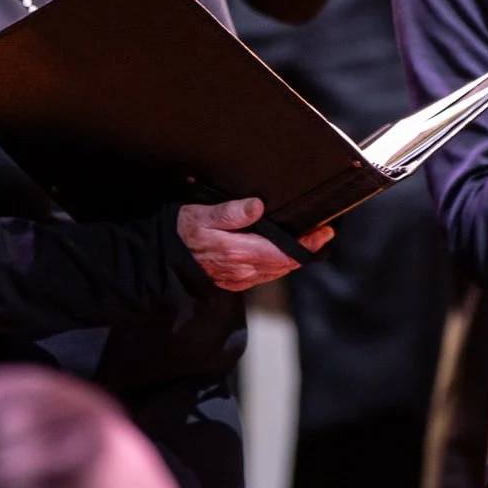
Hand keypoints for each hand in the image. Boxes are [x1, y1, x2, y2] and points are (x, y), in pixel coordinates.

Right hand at [176, 196, 332, 289]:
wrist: (163, 260)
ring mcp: (240, 279)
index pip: (284, 252)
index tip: (325, 232)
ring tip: (308, 241)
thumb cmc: (182, 233)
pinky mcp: (235, 282)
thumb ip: (230, 212)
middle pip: (285, 263)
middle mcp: (243, 270)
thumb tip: (257, 206)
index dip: (308, 243)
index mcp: (239, 253)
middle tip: (323, 233)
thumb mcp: (201, 215)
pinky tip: (282, 253)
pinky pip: (265, 275)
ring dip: (293, 258)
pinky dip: (278, 264)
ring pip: (277, 271)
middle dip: (306, 249)